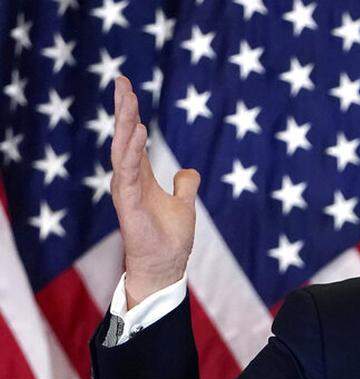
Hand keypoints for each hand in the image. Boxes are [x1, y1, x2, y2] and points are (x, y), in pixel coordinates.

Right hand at [110, 76, 200, 309]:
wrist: (165, 266)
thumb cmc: (169, 238)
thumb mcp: (184, 204)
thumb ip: (185, 185)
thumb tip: (188, 171)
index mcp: (140, 177)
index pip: (133, 139)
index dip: (131, 114)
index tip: (128, 88)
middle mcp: (129, 180)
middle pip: (124, 138)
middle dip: (124, 110)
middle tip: (122, 82)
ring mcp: (126, 191)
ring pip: (123, 150)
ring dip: (126, 124)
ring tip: (128, 99)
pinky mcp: (128, 204)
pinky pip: (128, 173)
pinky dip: (133, 152)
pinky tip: (139, 132)